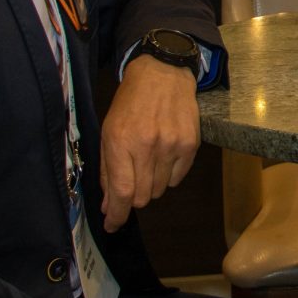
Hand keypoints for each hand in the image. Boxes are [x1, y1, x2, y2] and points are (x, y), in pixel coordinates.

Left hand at [100, 53, 199, 230]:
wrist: (163, 73)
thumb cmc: (131, 103)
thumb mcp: (108, 131)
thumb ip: (107, 170)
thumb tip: (108, 205)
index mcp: (120, 142)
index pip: (122, 192)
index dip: (117, 215)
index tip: (113, 224)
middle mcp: (147, 146)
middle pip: (142, 196)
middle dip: (133, 197)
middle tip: (131, 183)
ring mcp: (172, 145)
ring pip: (159, 190)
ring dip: (150, 184)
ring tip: (148, 161)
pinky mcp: (191, 144)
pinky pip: (177, 179)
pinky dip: (167, 175)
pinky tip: (163, 155)